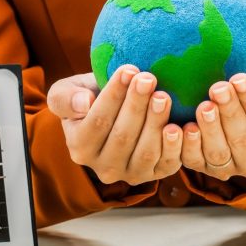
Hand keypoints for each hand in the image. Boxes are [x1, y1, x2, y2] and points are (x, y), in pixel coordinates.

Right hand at [47, 66, 182, 185]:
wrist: (117, 112)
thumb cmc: (92, 96)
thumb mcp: (67, 91)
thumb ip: (65, 98)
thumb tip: (84, 103)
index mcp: (80, 148)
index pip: (97, 122)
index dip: (113, 96)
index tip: (128, 70)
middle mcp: (104, 168)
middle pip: (122, 137)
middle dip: (136, 105)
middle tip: (149, 78)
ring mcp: (131, 175)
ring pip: (145, 151)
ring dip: (155, 123)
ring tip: (163, 96)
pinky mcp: (156, 175)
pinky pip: (166, 164)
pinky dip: (174, 147)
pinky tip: (179, 126)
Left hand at [181, 72, 245, 180]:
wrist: (236, 101)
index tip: (240, 78)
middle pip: (241, 139)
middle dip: (229, 112)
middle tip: (218, 88)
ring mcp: (228, 169)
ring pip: (219, 152)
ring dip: (210, 129)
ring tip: (204, 105)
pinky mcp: (203, 168)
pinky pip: (195, 161)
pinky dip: (189, 145)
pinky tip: (186, 127)